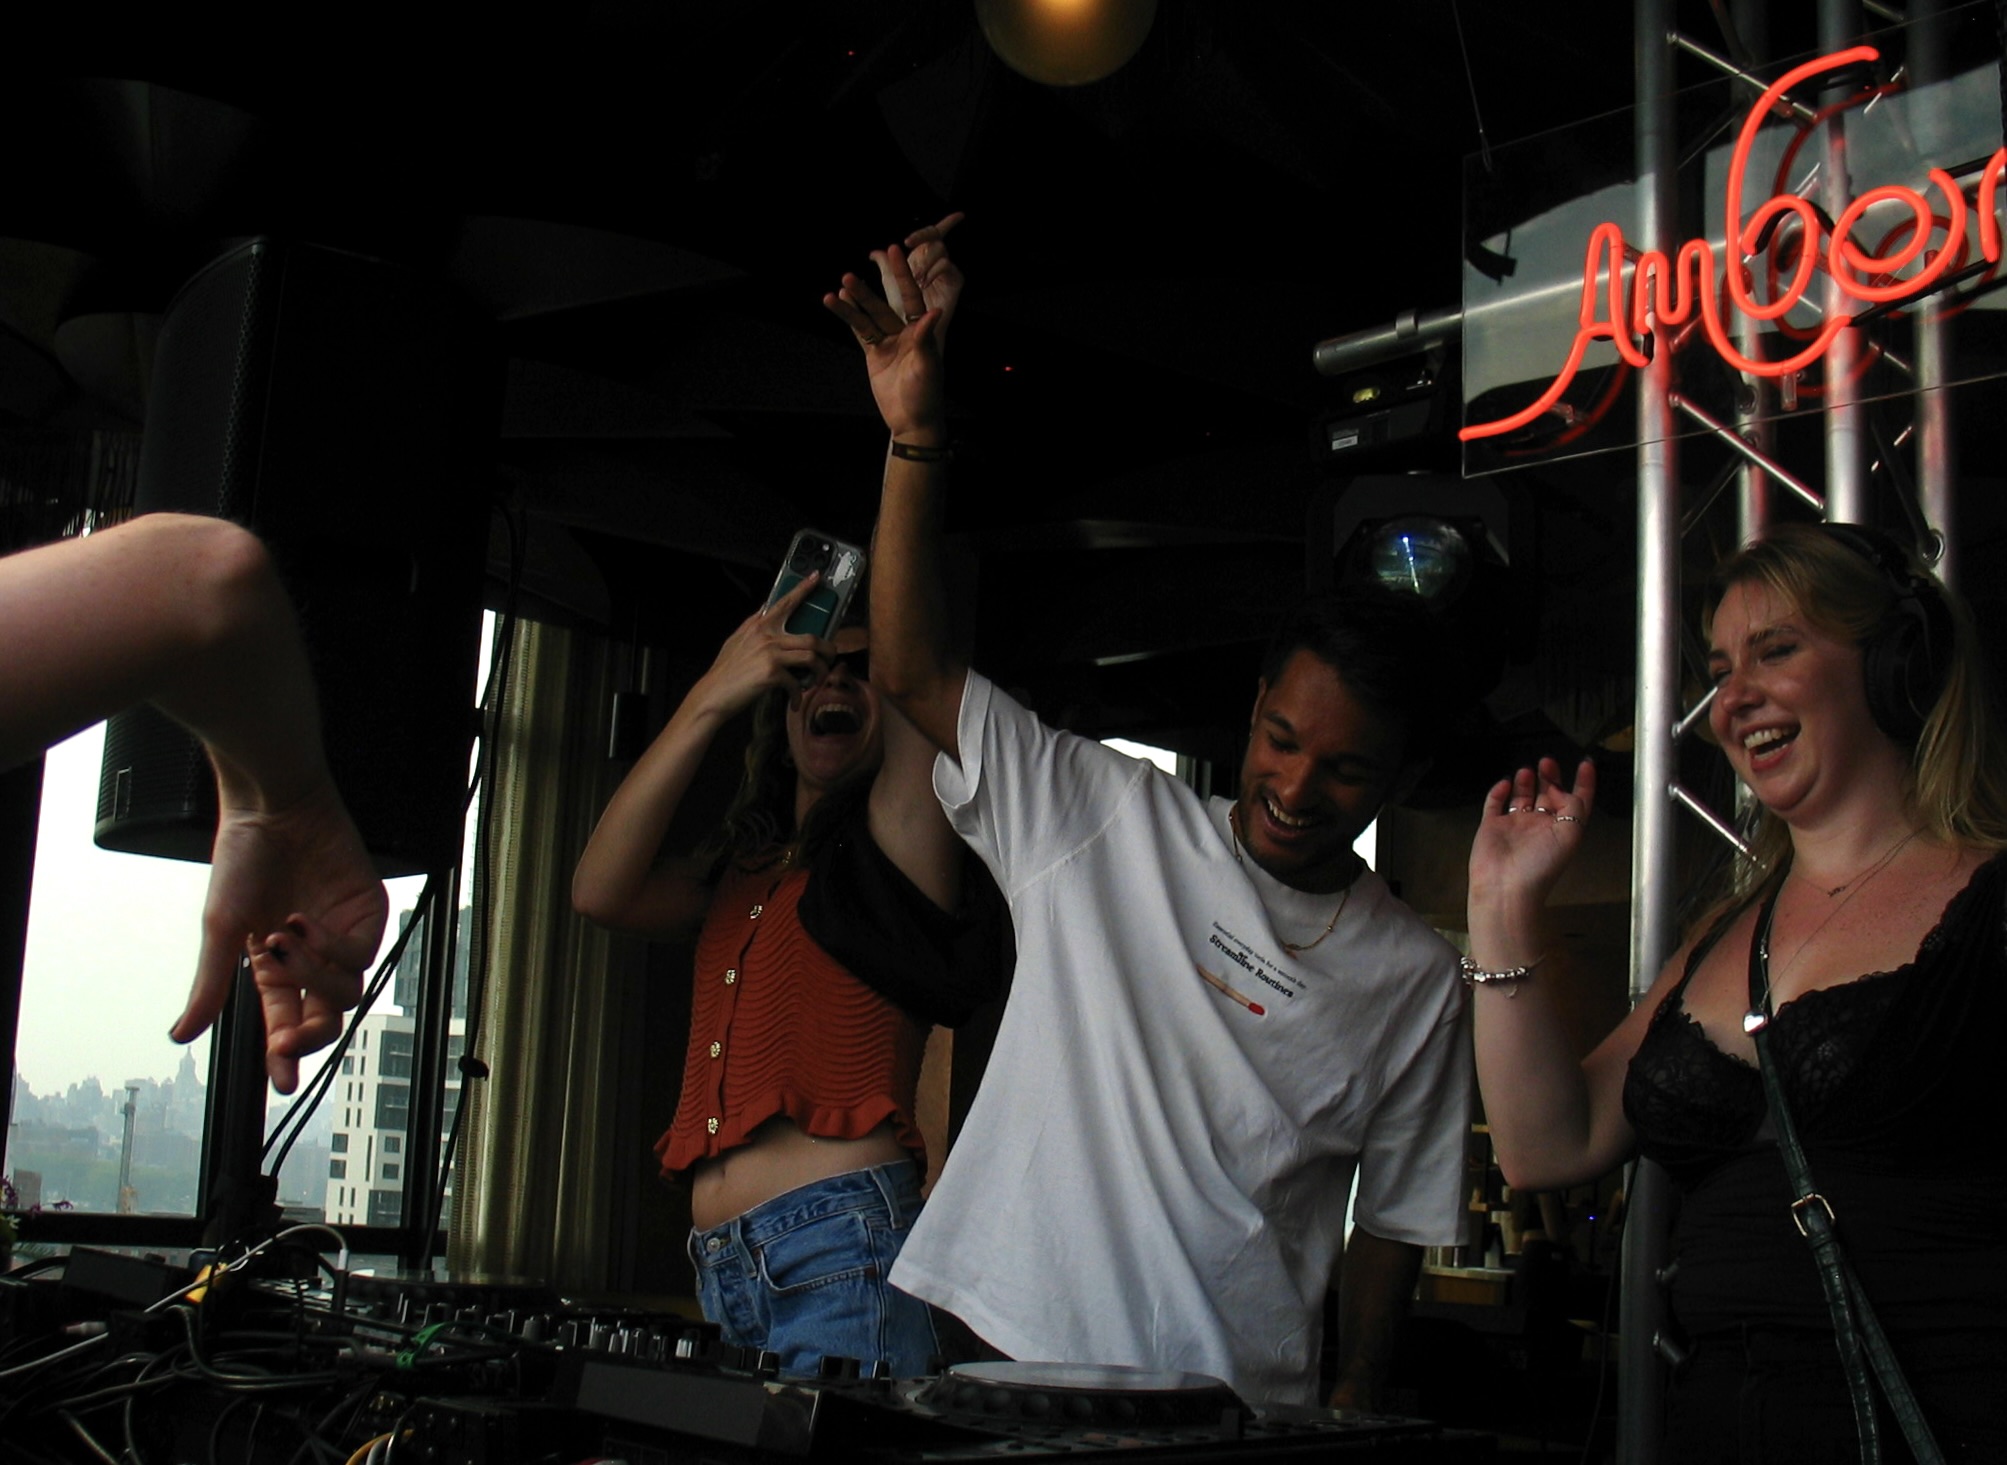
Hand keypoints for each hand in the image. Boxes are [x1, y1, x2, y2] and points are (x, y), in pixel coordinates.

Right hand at [176, 780, 388, 1092]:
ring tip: (279, 943)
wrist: (272, 808)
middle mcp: (311, 959)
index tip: (281, 1084)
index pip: (283, 1024)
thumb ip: (211, 984)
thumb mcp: (221, 929)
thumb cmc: (243, 860)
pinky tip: (302, 922)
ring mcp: (342, 938)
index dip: (285, 1057)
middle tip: (287, 1037)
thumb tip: (182, 1034)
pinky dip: (328, 946)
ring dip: (310, 977)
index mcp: (274, 969)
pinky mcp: (367, 915)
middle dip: (309, 1033)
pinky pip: (359, 953)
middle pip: (325, 1017)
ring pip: (346, 990)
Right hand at [688, 572, 835, 718]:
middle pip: (811, 637)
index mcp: (759, 625)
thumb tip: (766, 607)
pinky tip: (795, 701)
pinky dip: (798, 694)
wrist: (713, 694)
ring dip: (820, 672)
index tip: (816, 577)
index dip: (803, 588)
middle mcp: (766, 635)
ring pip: (811, 658)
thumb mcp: (737, 639)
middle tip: (830, 657)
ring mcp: (770, 653)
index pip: (785, 602)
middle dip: (828, 649)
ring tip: (816, 680)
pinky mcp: (771, 673)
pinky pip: (796, 683)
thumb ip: (754, 624)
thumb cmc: (726, 670)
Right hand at [822, 214, 961, 440]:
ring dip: (853, 304)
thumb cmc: (926, 394)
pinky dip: (849, 319)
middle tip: (848, 275)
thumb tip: (933, 311)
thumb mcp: (928, 366)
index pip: (911, 297)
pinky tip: (836, 302)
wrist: (911, 420)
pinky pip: (860, 333)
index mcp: (922, 331)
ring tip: (836, 288)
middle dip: (866, 292)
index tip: (894, 251)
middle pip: (883, 306)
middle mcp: (905, 332)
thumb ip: (925, 339)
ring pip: (867, 318)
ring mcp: (888, 342)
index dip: (903, 275)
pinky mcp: (874, 355)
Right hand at [1469, 757, 1595, 906]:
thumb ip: (1573, 806)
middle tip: (1547, 762)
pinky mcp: (1493, 826)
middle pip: (1548, 795)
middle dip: (1550, 776)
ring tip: (1527, 770)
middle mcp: (1540, 826)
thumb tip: (1561, 789)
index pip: (1576, 801)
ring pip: (1522, 797)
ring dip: (1526, 782)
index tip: (1585, 763)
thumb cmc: (1540, 867)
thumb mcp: (1570, 834)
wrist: (1506, 887)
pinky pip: (1494, 804)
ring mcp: (1515, 826)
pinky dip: (1499, 791)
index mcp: (1562, 829)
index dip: (1583, 782)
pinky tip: (1505, 783)